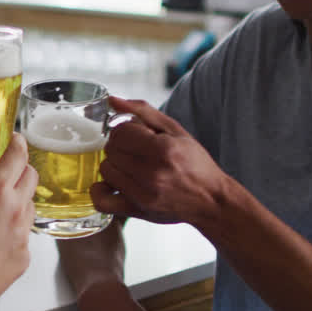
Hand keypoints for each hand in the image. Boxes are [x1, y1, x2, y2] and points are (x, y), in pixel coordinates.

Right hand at [0, 134, 37, 310]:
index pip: (18, 155)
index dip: (18, 143)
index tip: (14, 140)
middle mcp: (15, 210)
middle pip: (32, 176)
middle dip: (21, 169)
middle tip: (4, 171)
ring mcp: (24, 234)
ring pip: (30, 205)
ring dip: (18, 199)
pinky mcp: (25, 255)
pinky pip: (25, 233)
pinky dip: (14, 228)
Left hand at [92, 97, 230, 231]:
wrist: (210, 200)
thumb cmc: (195, 164)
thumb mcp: (176, 131)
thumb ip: (143, 111)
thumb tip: (112, 99)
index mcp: (162, 149)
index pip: (120, 132)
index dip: (126, 130)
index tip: (137, 135)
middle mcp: (151, 172)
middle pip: (111, 149)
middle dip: (121, 146)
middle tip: (136, 151)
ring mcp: (142, 194)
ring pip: (105, 169)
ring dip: (115, 165)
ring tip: (132, 167)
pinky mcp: (136, 210)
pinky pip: (101, 199)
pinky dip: (101, 190)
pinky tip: (114, 184)